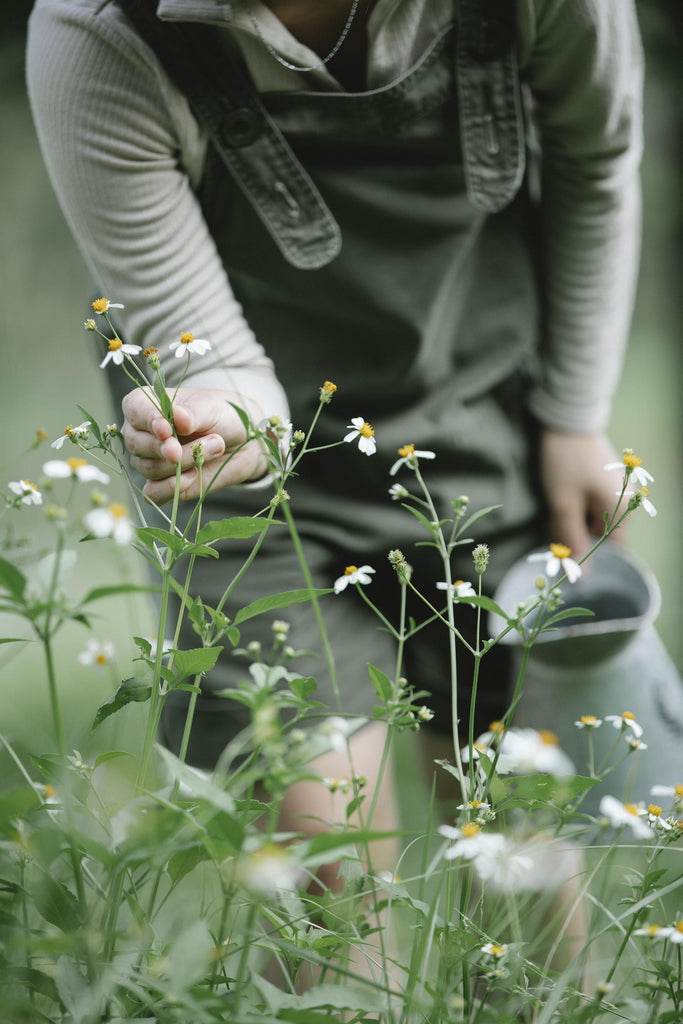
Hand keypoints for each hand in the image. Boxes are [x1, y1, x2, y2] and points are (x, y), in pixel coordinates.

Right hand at [121, 388, 268, 503]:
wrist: (241, 442)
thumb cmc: (221, 416)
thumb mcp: (211, 408)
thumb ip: (192, 414)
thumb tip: (178, 417)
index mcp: (145, 405)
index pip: (135, 410)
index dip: (148, 420)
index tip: (167, 430)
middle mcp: (140, 433)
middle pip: (138, 445)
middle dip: (167, 448)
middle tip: (201, 443)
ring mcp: (148, 460)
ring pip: (149, 468)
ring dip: (183, 463)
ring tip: (215, 448)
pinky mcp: (159, 484)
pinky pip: (152, 493)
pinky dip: (172, 487)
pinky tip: (193, 475)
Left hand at [539, 430, 626, 558]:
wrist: (566, 419)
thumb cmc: (565, 463)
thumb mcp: (563, 505)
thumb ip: (572, 541)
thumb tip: (582, 576)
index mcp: (622, 511)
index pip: (614, 552)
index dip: (593, 560)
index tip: (570, 564)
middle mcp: (625, 502)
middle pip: (602, 536)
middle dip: (578, 539)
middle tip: (554, 535)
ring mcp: (614, 490)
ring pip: (593, 520)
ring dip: (574, 523)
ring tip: (556, 513)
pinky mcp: (602, 480)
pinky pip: (590, 505)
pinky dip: (575, 508)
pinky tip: (560, 501)